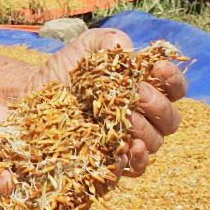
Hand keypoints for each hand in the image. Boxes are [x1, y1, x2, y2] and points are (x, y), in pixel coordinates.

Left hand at [29, 29, 184, 177]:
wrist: (35, 95)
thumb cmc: (68, 70)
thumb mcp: (86, 49)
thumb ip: (108, 41)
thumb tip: (126, 46)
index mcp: (146, 88)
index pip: (175, 89)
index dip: (173, 80)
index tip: (159, 68)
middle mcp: (144, 117)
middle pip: (170, 119)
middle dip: (158, 104)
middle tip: (138, 94)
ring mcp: (130, 140)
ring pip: (156, 142)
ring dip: (146, 130)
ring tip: (128, 119)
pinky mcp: (113, 161)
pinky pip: (136, 169)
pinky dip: (137, 160)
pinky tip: (129, 149)